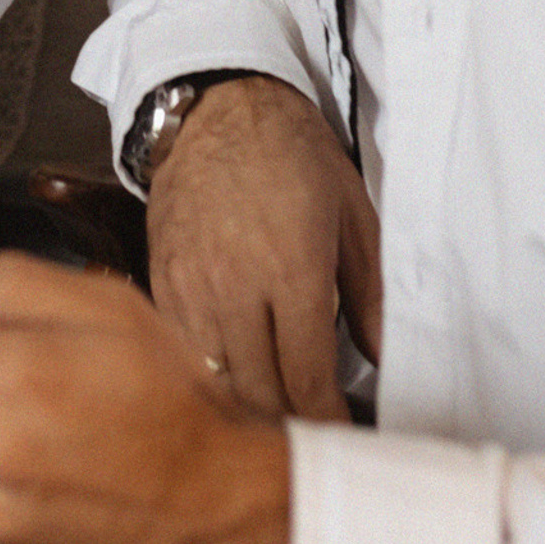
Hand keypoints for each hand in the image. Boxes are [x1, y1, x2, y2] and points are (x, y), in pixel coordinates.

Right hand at [145, 76, 379, 422]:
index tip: (342, 439)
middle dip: (291, 426)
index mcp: (290, 269)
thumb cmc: (290, 152)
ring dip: (248, 406)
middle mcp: (234, 286)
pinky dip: (210, 374)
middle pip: (259, 393)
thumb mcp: (352, 212)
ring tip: (277, 416)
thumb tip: (384, 359)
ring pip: (216, 381)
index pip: (308, 379)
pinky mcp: (160, 279)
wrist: (216, 104)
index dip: (327, 422)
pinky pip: (182, 351)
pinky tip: (236, 374)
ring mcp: (190, 285)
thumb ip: (372, 292)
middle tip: (314, 438)